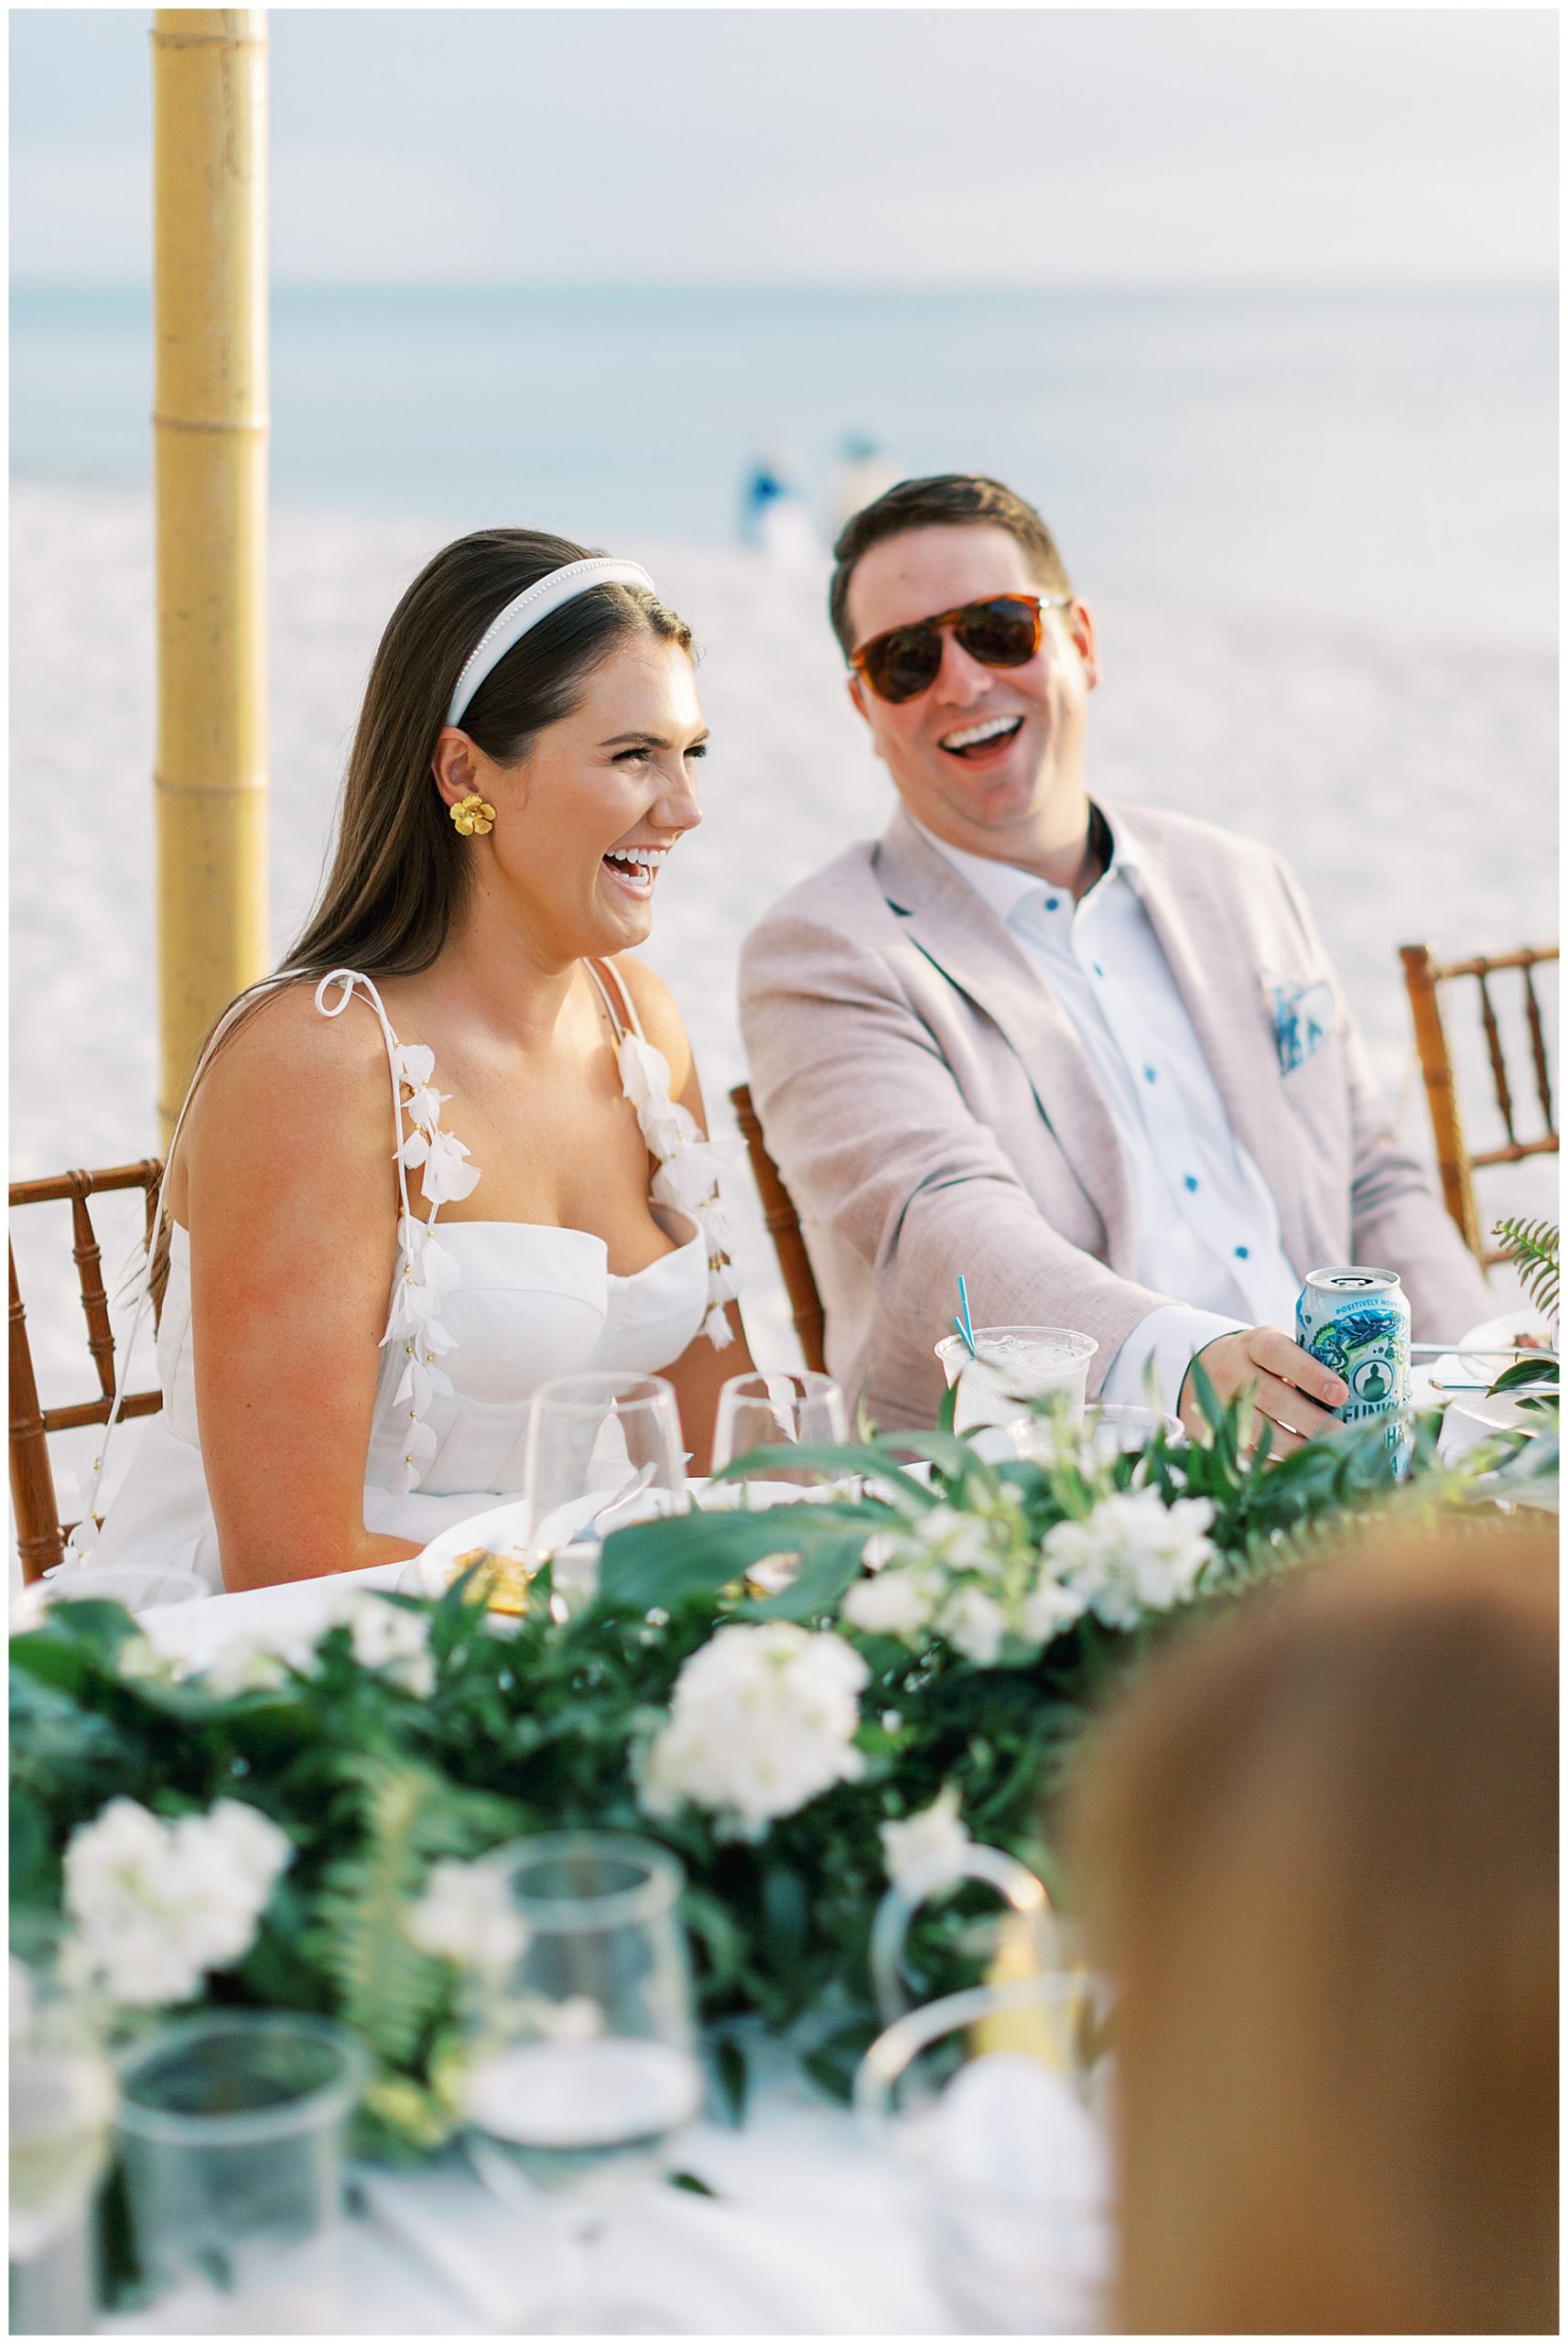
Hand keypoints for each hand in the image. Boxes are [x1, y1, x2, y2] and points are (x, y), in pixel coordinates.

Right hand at [1180, 1326, 1347, 1456]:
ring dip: (1297, 1447)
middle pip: (1273, 1399)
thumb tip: (1368, 1387)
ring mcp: (1220, 1404)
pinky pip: (1246, 1454)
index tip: (1341, 1393)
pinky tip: (1301, 1470)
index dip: (1310, 1373)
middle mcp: (1233, 1372)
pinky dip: (1275, 1465)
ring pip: (1260, 1431)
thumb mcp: (1276, 1348)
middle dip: (1312, 1420)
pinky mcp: (1214, 1432)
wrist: (1203, 1369)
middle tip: (1345, 1435)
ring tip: (1329, 1456)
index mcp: (1255, 1344)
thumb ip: (1307, 1362)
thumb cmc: (1259, 1361)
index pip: (1280, 1354)